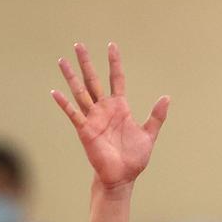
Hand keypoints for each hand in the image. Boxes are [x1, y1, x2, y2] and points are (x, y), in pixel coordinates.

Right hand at [51, 43, 168, 189]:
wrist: (123, 176)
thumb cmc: (135, 157)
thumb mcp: (149, 134)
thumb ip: (156, 116)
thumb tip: (166, 97)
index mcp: (120, 108)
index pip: (116, 79)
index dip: (114, 63)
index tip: (112, 46)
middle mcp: (104, 109)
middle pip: (93, 80)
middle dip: (87, 63)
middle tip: (79, 44)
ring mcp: (93, 118)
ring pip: (80, 92)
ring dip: (71, 77)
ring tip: (62, 60)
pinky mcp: (85, 130)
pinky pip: (73, 114)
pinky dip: (64, 103)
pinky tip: (54, 92)